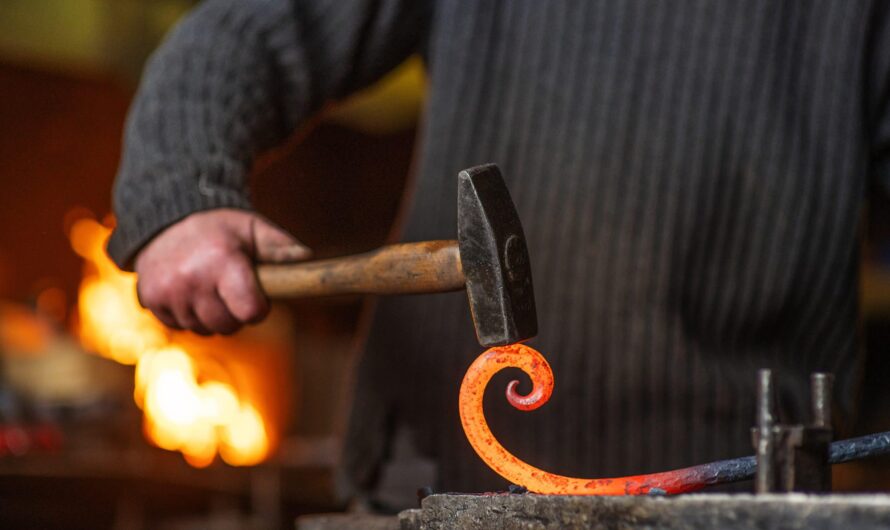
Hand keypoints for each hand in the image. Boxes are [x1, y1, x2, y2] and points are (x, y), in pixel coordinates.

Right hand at [134, 208, 310, 334]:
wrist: (165, 218)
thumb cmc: (220, 228)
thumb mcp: (252, 228)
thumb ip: (280, 246)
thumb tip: (308, 258)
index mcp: (222, 261)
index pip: (250, 312)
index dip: (258, 308)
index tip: (256, 296)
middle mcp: (191, 279)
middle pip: (227, 326)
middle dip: (235, 312)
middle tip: (231, 288)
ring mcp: (167, 291)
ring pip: (203, 329)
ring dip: (210, 315)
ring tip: (208, 286)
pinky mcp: (150, 299)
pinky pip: (180, 326)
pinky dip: (188, 315)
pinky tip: (189, 291)